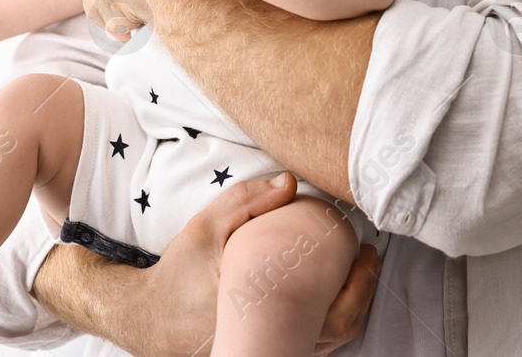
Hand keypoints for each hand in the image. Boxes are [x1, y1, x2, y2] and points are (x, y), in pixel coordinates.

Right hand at [35, 172, 379, 355]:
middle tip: (371, 259)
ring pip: (326, 342)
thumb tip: (290, 182)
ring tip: (360, 273)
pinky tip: (334, 293)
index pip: (319, 298)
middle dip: (361, 294)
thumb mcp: (205, 227)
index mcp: (252, 304)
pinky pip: (310, 346)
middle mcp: (262, 338)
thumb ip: (246, 200)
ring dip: (349, 309)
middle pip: (334, 328)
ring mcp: (265, 354)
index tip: (365, 248)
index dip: (354, 279)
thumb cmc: (179, 272)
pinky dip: (327, 322)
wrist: (150, 319)